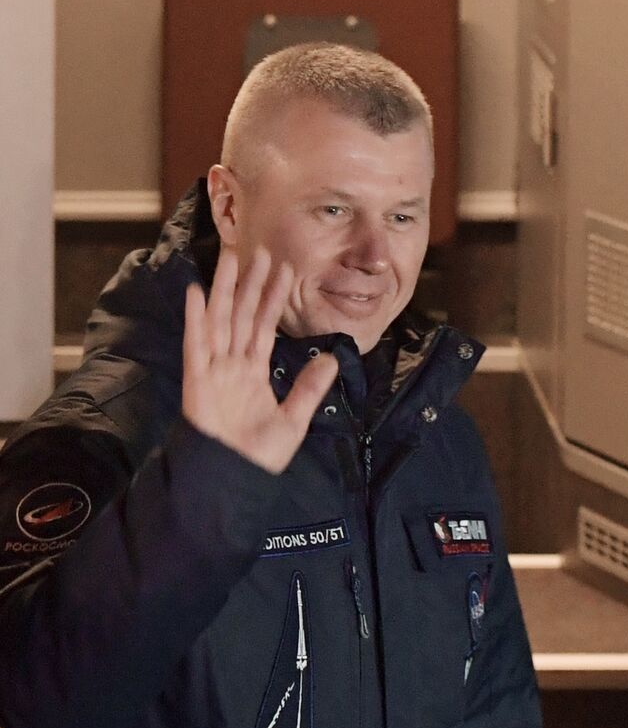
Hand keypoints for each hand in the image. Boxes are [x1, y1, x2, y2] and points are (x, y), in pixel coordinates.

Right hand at [182, 248, 339, 473]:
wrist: (233, 477)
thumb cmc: (258, 455)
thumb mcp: (294, 420)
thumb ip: (309, 389)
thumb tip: (331, 360)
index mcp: (254, 372)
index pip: (266, 326)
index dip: (274, 299)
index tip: (286, 271)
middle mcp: (233, 364)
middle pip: (243, 314)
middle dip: (252, 283)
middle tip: (261, 250)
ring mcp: (214, 369)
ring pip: (221, 319)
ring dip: (226, 288)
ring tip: (231, 256)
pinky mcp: (198, 379)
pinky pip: (197, 343)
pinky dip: (196, 318)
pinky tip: (196, 291)